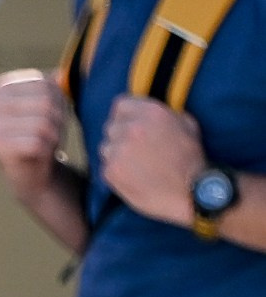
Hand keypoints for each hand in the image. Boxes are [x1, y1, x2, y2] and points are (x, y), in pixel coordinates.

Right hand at [0, 70, 68, 196]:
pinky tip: (42, 153)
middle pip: (45, 102)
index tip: (54, 112)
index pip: (45, 83)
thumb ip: (52, 86)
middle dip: (58, 118)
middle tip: (55, 130)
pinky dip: (46, 149)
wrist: (31, 170)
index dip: (59, 98)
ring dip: (55, 135)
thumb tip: (56, 74)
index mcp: (5, 87)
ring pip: (42, 123)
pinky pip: (36, 143)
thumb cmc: (42, 133)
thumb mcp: (51, 104)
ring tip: (50, 141)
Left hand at [101, 96, 204, 224]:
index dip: (125, 115)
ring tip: (136, 163)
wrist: (190, 192)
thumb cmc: (192, 158)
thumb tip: (145, 112)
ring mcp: (118, 151)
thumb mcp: (186, 124)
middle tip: (135, 147)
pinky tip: (133, 176)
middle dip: (120, 134)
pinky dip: (115, 170)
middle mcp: (131, 128)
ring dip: (116, 152)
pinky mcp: (110, 171)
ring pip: (106, 146)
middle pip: (111, 126)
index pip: (120, 104)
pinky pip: (105, 166)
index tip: (130, 123)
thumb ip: (162, 113)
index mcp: (151, 113)